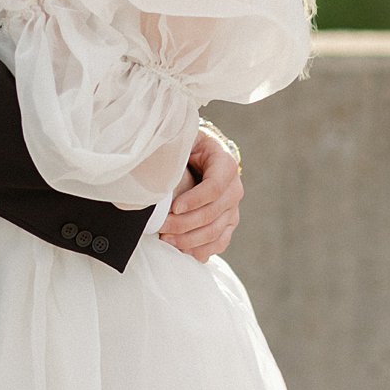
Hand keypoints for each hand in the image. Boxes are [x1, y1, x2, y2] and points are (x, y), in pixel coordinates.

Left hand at [158, 125, 242, 262]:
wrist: (205, 156)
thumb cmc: (191, 146)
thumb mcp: (186, 138)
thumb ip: (177, 145)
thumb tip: (154, 156)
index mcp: (225, 164)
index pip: (214, 187)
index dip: (195, 200)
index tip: (174, 207)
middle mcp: (234, 189)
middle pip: (213, 213)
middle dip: (184, 223)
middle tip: (161, 227)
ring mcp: (233, 209)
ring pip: (215, 232)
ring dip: (189, 240)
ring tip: (166, 239)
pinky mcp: (228, 224)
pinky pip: (219, 243)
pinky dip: (201, 250)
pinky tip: (182, 250)